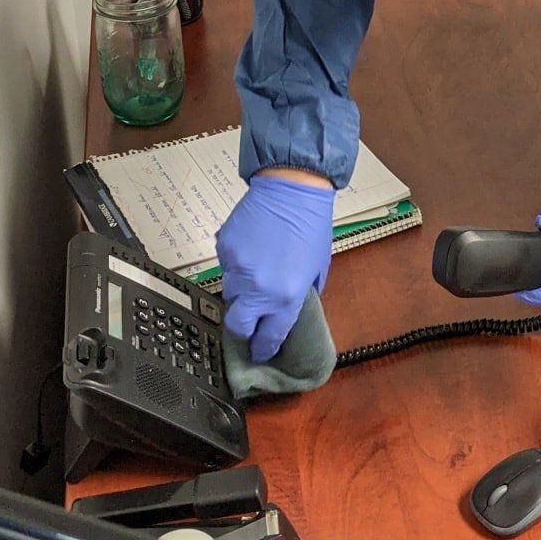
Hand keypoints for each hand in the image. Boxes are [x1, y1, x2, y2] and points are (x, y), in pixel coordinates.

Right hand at [217, 175, 335, 362]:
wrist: (292, 188)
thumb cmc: (311, 226)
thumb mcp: (315, 269)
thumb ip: (300, 295)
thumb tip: (286, 310)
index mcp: (286, 297)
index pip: (268, 337)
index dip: (263, 348)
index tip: (260, 351)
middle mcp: (258, 288)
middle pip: (238, 326)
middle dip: (244, 329)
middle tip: (250, 323)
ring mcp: (238, 269)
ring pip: (230, 295)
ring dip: (241, 293)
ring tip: (257, 273)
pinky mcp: (224, 250)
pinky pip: (226, 268)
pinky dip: (236, 265)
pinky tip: (252, 250)